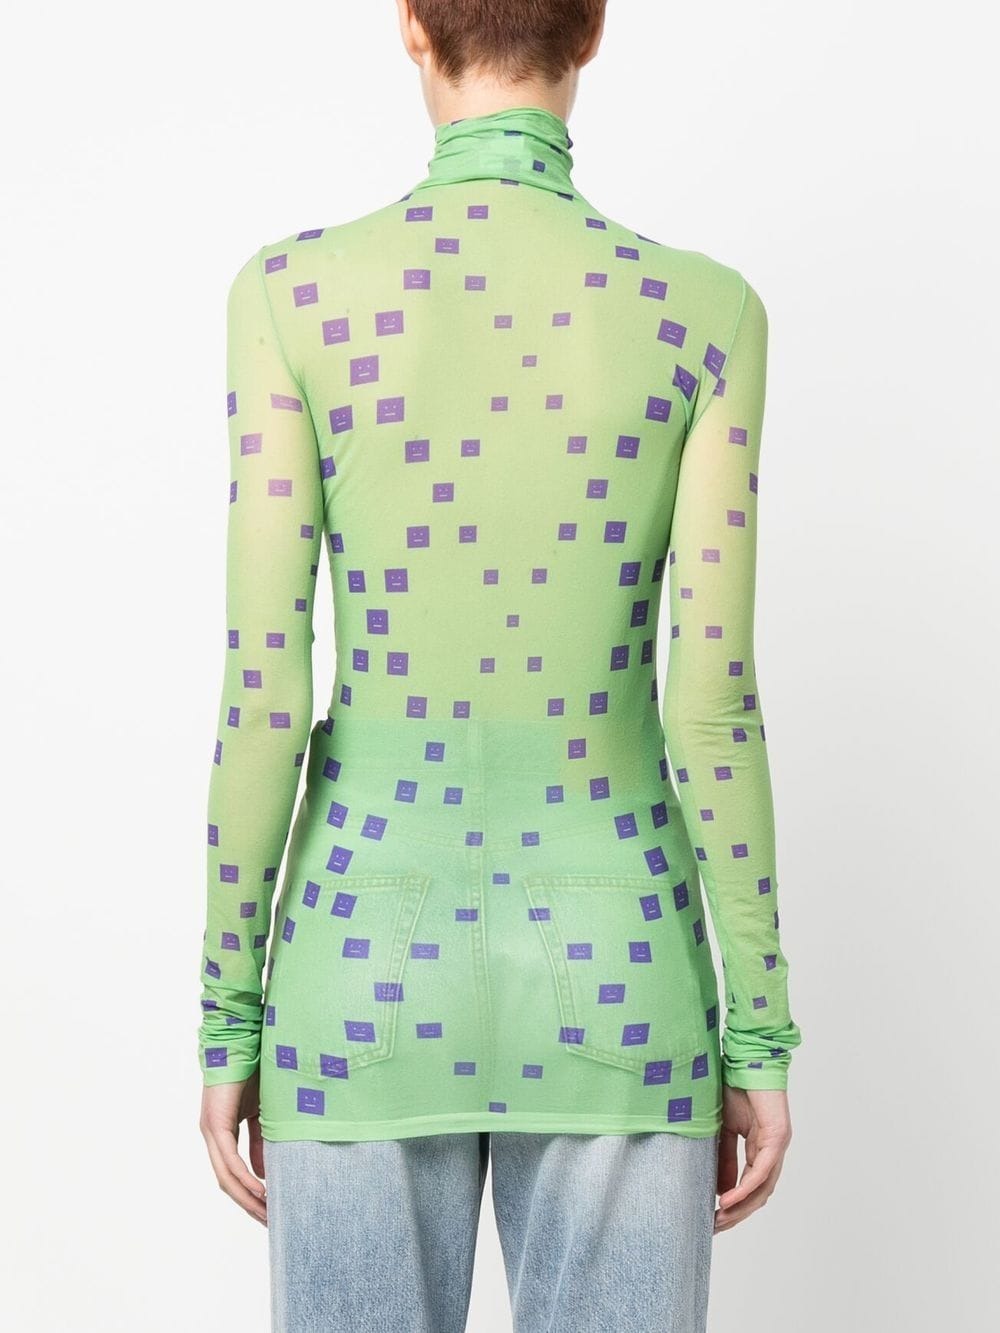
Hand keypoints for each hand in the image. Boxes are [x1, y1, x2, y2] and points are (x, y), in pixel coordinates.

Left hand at [199, 1069, 267, 1224]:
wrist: (241, 1044)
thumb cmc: (252, 1074)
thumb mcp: (261, 1114)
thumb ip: (260, 1142)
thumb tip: (264, 1173)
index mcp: (222, 1135)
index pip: (232, 1175)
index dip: (248, 1196)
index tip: (268, 1211)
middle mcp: (212, 1137)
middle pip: (227, 1183)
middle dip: (248, 1205)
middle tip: (270, 1222)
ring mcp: (211, 1132)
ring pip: (226, 1176)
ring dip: (246, 1197)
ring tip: (267, 1212)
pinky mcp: (215, 1124)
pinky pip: (229, 1160)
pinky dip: (244, 1177)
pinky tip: (259, 1190)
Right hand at [714, 1085, 792, 1232]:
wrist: (744, 1060)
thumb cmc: (733, 1088)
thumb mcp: (722, 1129)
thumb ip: (723, 1158)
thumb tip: (719, 1191)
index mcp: (761, 1149)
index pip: (751, 1188)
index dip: (734, 1207)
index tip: (713, 1220)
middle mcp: (772, 1152)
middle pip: (759, 1195)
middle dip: (736, 1215)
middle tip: (714, 1228)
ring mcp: (777, 1146)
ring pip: (763, 1188)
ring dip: (741, 1207)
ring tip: (720, 1219)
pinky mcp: (777, 1137)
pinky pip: (762, 1170)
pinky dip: (746, 1187)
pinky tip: (729, 1199)